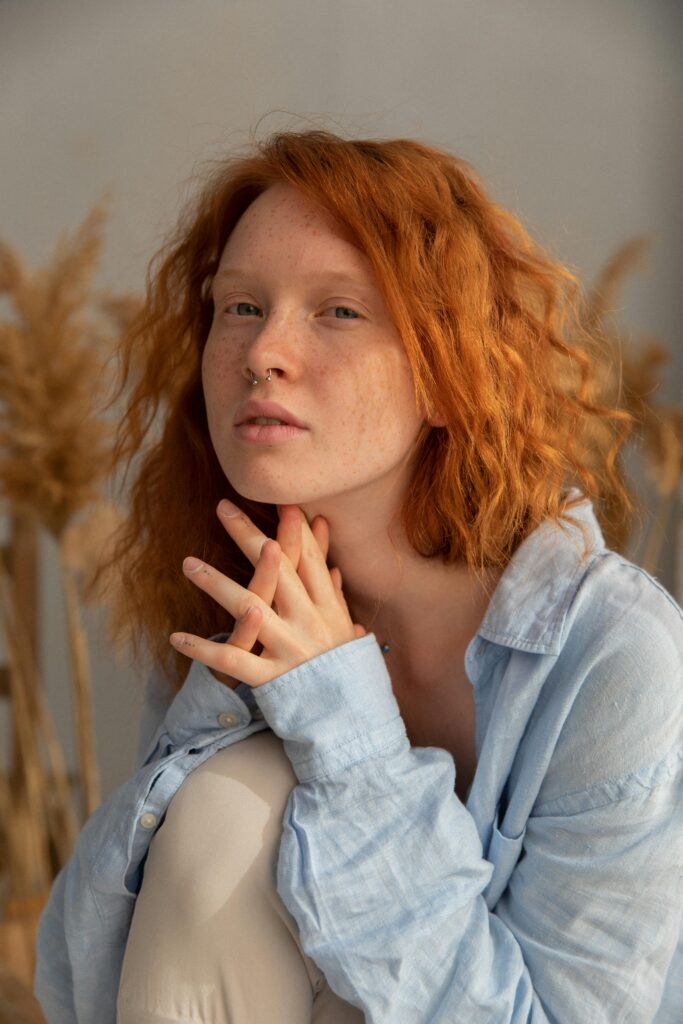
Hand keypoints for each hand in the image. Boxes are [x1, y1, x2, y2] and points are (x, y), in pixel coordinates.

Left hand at [170, 501, 366, 687]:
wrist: (352, 719)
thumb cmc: (345, 670)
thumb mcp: (342, 625)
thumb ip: (330, 591)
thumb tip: (330, 561)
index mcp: (327, 608)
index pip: (309, 560)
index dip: (293, 529)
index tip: (277, 501)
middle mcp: (309, 622)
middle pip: (277, 569)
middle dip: (249, 536)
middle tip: (223, 508)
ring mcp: (290, 648)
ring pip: (249, 606)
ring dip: (216, 583)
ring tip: (188, 563)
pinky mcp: (272, 678)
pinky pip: (233, 660)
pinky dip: (204, 649)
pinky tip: (176, 638)